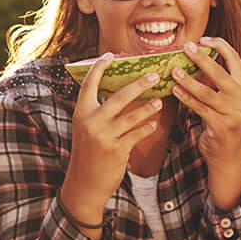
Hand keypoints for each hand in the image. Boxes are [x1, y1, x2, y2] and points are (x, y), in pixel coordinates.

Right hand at [62, 55, 165, 222]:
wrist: (84, 183)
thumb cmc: (87, 154)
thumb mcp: (86, 130)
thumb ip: (97, 113)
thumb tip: (117, 93)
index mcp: (81, 113)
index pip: (89, 84)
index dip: (99, 67)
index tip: (110, 55)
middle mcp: (91, 122)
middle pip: (118, 96)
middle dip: (138, 84)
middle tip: (153, 75)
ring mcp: (104, 136)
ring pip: (132, 116)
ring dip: (148, 108)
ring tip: (159, 101)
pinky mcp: (117, 150)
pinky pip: (137, 134)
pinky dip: (146, 128)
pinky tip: (152, 124)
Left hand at [171, 38, 240, 169]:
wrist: (227, 152)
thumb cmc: (220, 119)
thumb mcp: (223, 97)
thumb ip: (215, 80)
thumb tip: (194, 55)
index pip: (236, 60)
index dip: (220, 46)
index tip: (203, 38)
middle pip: (221, 74)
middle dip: (202, 58)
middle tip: (186, 46)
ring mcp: (233, 113)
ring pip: (207, 92)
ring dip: (188, 80)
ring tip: (173, 71)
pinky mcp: (221, 126)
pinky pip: (199, 108)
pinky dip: (186, 98)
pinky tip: (174, 90)